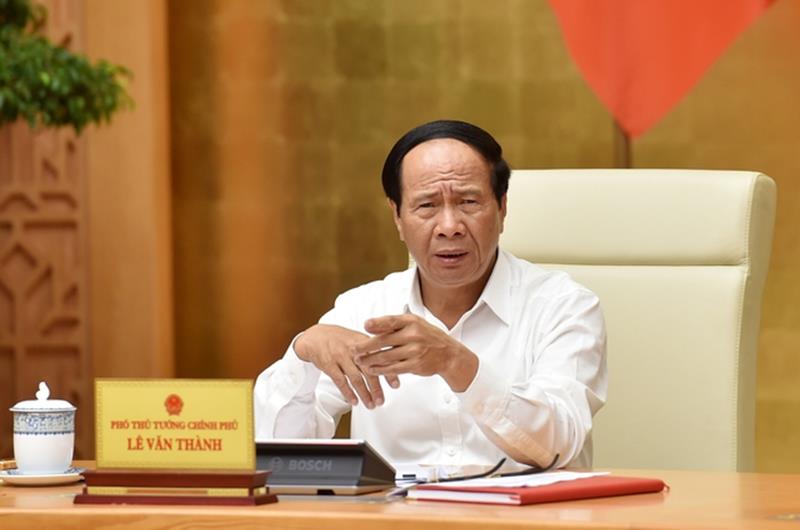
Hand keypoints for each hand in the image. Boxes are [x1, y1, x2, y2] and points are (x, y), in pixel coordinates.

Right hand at [294, 324, 398, 408]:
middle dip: (376, 388)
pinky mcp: (328, 364)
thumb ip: (372, 350)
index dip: (389, 372)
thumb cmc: (339, 339)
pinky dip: (348, 393)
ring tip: (371, 405)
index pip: (380, 358)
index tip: (396, 385)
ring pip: (355, 378)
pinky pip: (340, 381)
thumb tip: (392, 363)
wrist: (315, 337)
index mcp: (362, 341)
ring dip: (364, 394)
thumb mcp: (356, 339)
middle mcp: (353, 349)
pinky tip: (354, 401)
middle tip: (381, 401)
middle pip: (368, 370)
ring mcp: (340, 356)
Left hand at [353, 314, 478, 391]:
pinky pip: (394, 368)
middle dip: (366, 346)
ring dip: (370, 360)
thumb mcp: (415, 323)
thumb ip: (395, 324)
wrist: (448, 354)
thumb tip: (370, 324)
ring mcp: (415, 351)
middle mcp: (413, 335)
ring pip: (387, 356)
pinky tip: (372, 370)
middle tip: (353, 349)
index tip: (364, 326)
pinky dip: (381, 370)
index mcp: (411, 322)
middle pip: (384, 341)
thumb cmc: (427, 336)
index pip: (391, 321)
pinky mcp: (415, 365)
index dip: (377, 323)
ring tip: (359, 361)